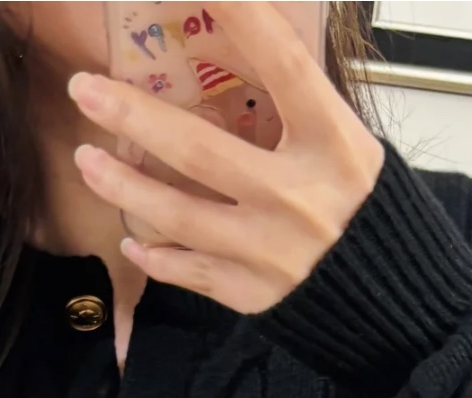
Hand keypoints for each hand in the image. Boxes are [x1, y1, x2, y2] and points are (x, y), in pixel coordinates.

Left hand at [67, 0, 384, 313]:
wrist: (385, 291)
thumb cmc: (352, 200)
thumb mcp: (338, 139)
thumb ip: (291, 100)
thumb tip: (228, 34)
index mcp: (333, 143)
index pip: (283, 66)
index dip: (242, 16)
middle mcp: (302, 198)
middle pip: (199, 150)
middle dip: (132, 116)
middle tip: (85, 89)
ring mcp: (275, 253)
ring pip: (179, 215)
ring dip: (122, 185)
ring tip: (86, 159)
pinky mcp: (256, 295)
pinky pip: (189, 271)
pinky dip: (155, 254)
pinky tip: (130, 237)